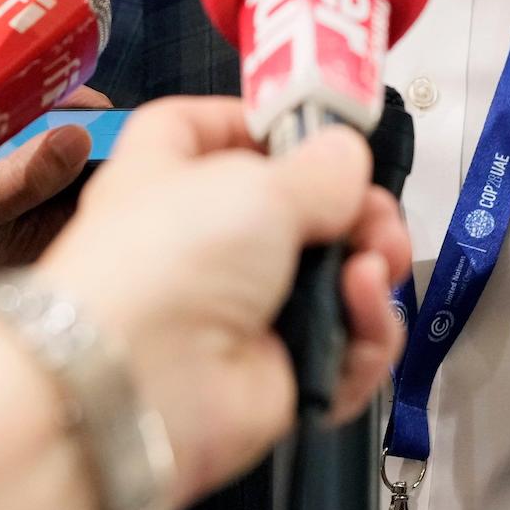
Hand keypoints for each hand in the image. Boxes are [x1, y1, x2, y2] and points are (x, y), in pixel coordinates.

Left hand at [32, 98, 409, 509]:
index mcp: (171, 175)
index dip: (265, 126)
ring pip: (334, 281)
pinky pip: (345, 348)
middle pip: (300, 212)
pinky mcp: (277, 373)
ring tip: (372, 264)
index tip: (316, 131)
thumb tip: (346, 157)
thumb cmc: (163, 263)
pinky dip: (364, 330)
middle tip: (374, 215)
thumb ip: (318, 169)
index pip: (214, 132)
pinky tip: (359, 307)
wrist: (136, 383)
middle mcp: (205, 243)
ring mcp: (242, 312)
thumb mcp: (254, 184)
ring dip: (369, 268)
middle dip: (355, 211)